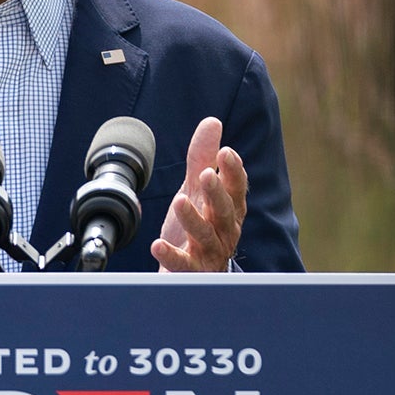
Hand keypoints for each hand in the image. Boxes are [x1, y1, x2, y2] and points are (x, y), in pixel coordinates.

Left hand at [151, 116, 247, 271]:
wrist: (190, 272)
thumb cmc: (199, 227)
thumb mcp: (198, 190)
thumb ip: (204, 158)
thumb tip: (213, 122)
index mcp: (230, 209)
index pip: (237, 188)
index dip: (233, 171)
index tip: (226, 152)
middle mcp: (225, 231)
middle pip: (225, 211)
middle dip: (217, 192)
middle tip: (206, 175)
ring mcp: (210, 253)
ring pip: (206, 235)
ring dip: (194, 218)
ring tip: (179, 201)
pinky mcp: (192, 271)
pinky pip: (184, 265)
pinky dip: (172, 255)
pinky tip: (157, 245)